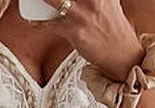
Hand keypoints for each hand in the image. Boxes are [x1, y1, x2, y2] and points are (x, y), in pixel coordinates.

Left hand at [28, 0, 144, 82]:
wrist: (122, 55)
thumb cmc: (113, 29)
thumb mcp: (108, 2)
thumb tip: (78, 0)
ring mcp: (83, 13)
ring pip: (53, 0)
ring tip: (32, 0)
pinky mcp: (75, 31)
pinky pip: (49, 25)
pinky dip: (37, 23)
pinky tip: (33, 21)